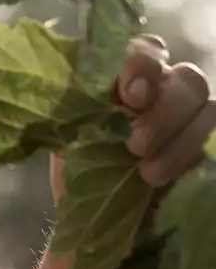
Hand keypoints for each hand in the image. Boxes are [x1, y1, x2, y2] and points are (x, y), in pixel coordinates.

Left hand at [50, 35, 213, 199]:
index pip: (147, 50)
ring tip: (147, 175)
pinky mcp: (208, 149)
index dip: (143, 63)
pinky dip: (194, 157)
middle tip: (135, 144)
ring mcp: (193, 120)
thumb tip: (75, 101)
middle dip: (164, 111)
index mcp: (128, 80)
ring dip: (181, 141)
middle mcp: (166, 92)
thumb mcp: (67, 142)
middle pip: (188, 79)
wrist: (96, 219)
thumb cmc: (78, 174)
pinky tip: (173, 179)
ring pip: (210, 109)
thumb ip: (75, 114)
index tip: (128, 94)